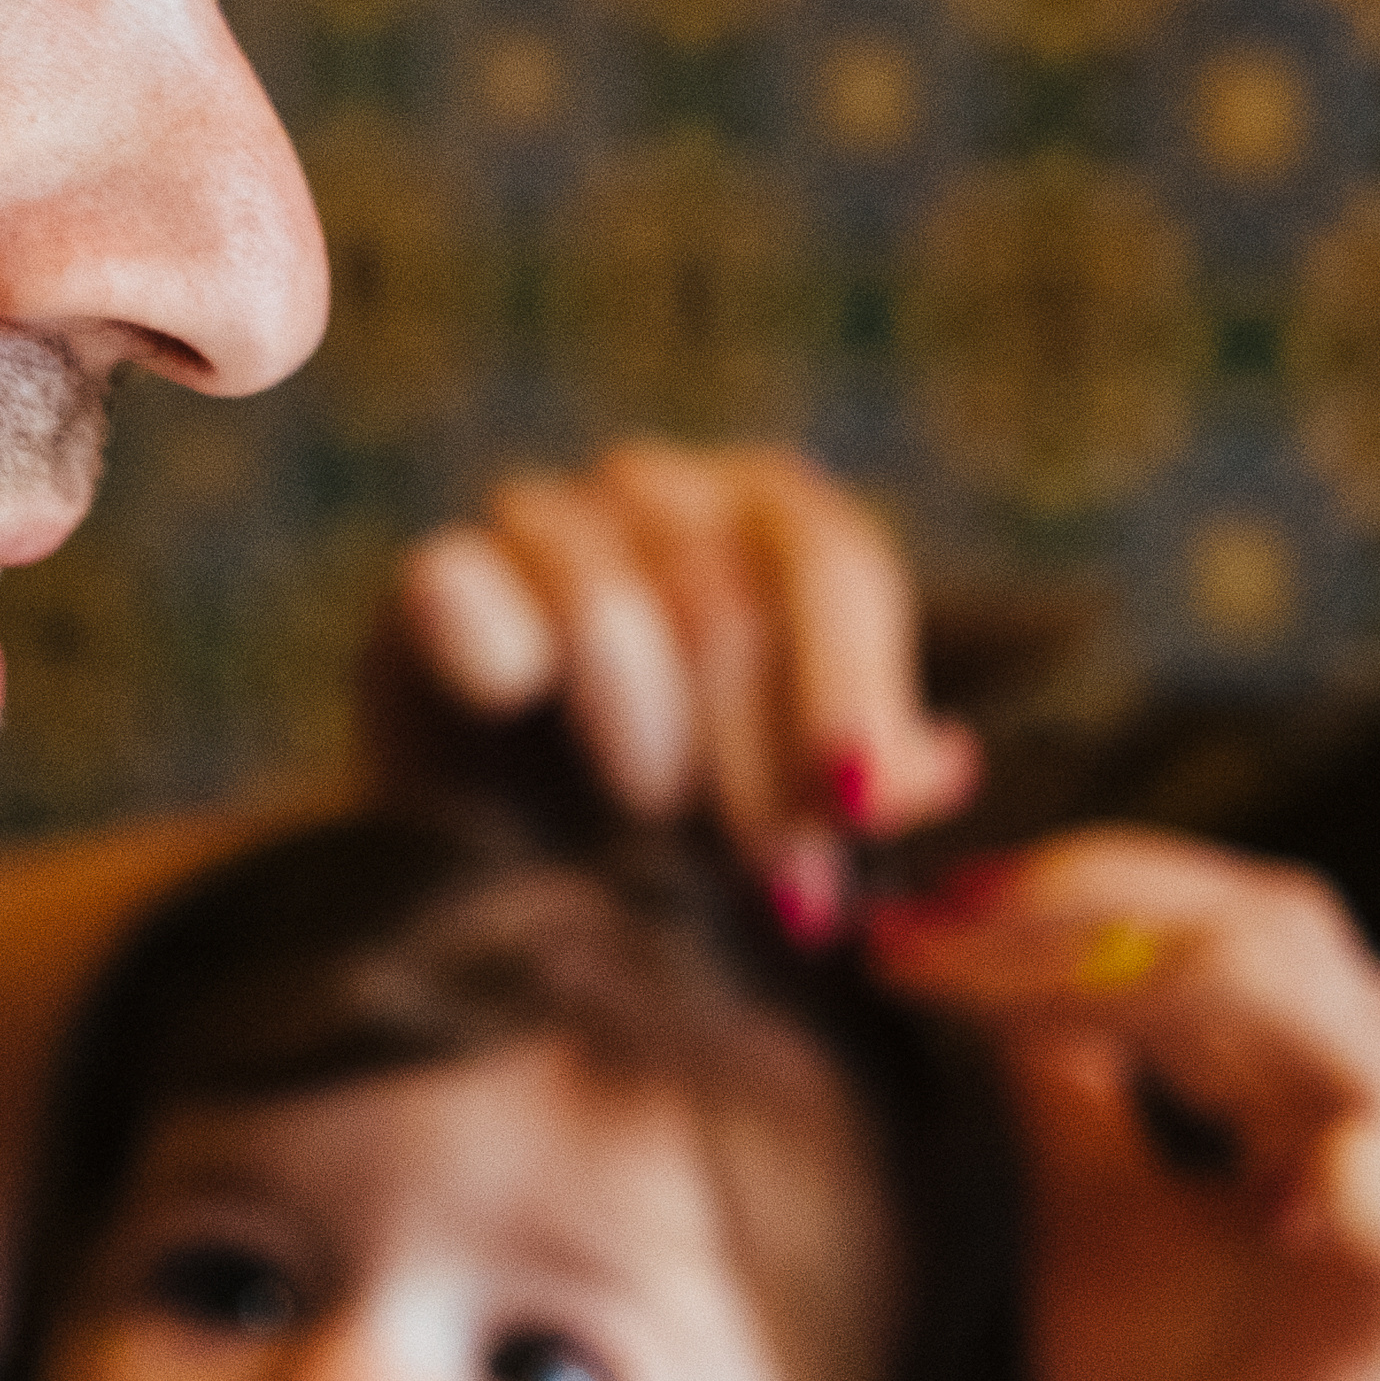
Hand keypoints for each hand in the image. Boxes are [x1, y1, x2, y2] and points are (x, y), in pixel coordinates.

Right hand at [375, 442, 979, 926]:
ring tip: (649, 820)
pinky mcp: (437, 577)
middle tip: (773, 889)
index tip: (852, 811)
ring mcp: (544, 519)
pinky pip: (465, 583)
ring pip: (611, 602)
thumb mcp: (793, 821)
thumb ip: (866, 785)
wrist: (497, 879)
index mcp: (776, 519)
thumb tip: (942, 769)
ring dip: (645, 731)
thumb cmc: (675, 843)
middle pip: (727, 596)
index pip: (836, 565)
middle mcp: (664, 491)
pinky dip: (499, 648)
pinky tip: (518, 702)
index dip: (851, 690)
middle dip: (756, 759)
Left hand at [869, 833, 1379, 1380]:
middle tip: (925, 920)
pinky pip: (1367, 1156)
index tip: (920, 901)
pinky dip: (1243, 1083)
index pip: (1230, 919)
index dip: (1080, 886)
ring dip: (1123, 957)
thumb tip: (985, 949)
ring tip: (970, 974)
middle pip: (1269, 920)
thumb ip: (1067, 1076)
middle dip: (1084, 899)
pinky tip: (1079, 1050)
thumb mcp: (1086, 1201)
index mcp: (1331, 1096)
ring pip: (1309, 991)